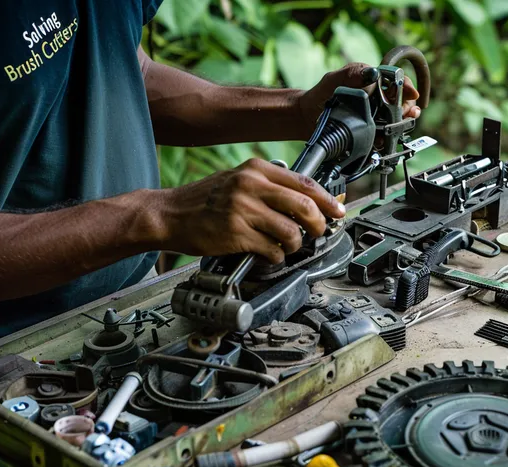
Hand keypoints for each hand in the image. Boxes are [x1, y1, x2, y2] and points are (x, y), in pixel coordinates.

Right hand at [156, 158, 345, 262]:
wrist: (170, 214)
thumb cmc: (206, 200)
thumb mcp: (239, 180)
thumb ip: (270, 186)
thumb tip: (308, 200)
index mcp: (256, 169)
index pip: (304, 183)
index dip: (327, 200)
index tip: (338, 211)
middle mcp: (251, 185)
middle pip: (304, 206)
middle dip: (318, 224)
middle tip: (319, 232)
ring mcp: (243, 210)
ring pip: (291, 231)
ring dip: (295, 244)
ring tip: (288, 245)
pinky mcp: (236, 234)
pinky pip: (272, 249)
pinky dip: (276, 255)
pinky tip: (269, 253)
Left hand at [297, 63, 420, 137]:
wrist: (307, 118)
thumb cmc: (321, 94)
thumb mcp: (334, 80)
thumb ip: (352, 74)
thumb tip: (373, 72)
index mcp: (373, 81)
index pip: (399, 80)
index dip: (408, 88)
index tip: (412, 95)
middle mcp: (378, 98)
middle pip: (403, 102)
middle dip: (407, 108)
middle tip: (404, 114)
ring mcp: (377, 115)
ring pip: (398, 120)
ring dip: (401, 124)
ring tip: (395, 127)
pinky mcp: (372, 132)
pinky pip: (386, 136)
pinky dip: (389, 138)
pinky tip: (383, 139)